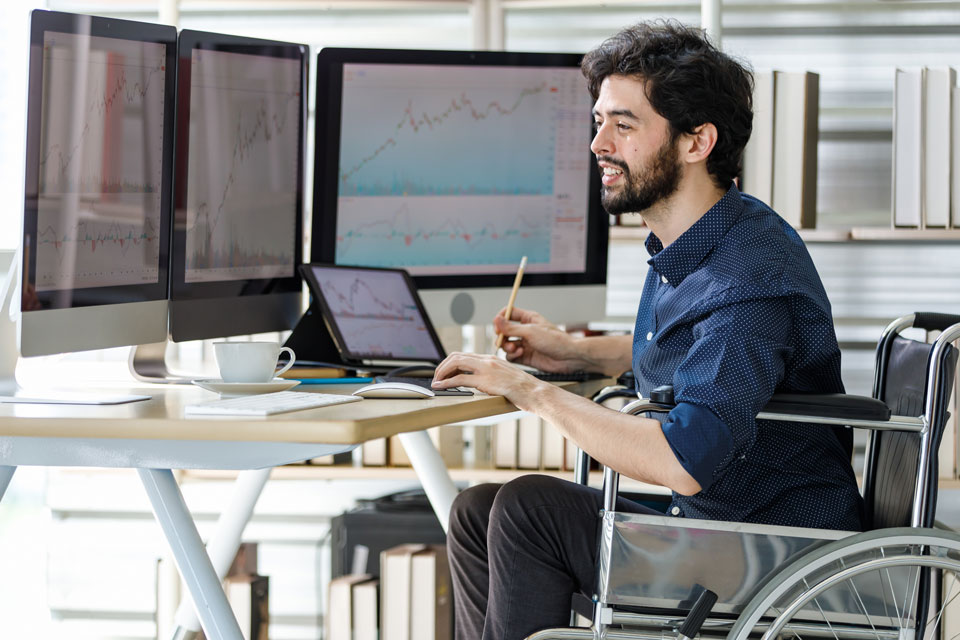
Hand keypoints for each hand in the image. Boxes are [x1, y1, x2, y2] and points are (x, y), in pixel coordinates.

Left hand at [432, 352, 546, 408]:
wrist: (536, 392)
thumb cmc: (524, 388)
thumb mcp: (506, 377)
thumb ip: (492, 376)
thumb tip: (480, 383)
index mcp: (491, 359)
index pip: (464, 355)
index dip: (450, 363)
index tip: (444, 372)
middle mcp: (487, 360)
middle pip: (456, 356)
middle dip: (442, 366)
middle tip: (437, 377)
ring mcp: (486, 369)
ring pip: (455, 364)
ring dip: (441, 373)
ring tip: (436, 382)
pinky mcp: (486, 380)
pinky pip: (460, 379)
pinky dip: (446, 382)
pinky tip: (441, 387)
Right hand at [493, 307, 581, 372]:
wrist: (569, 357)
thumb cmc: (555, 340)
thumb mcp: (530, 331)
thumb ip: (511, 328)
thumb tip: (496, 319)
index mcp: (528, 319)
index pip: (508, 314)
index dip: (500, 320)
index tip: (498, 327)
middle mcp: (526, 330)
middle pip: (504, 331)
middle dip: (502, 337)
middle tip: (504, 341)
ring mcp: (526, 344)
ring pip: (507, 344)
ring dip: (507, 347)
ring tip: (515, 349)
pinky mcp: (526, 356)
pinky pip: (512, 356)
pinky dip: (512, 355)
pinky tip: (520, 355)